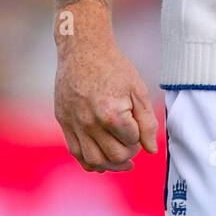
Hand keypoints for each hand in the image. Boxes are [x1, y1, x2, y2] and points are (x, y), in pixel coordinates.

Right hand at [54, 9, 158, 172]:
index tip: (139, 127)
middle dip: (128, 153)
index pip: (132, 141)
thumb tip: (151, 150)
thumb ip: (147, 122)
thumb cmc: (114, 67)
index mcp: (111, 113)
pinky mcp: (64, 123)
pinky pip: (76, 153)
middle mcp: (90, 123)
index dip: (139, 137)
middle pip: (114, 155)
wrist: (83, 50)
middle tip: (133, 143)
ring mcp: (74, 124)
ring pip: (94, 161)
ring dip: (111, 165)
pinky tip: (102, 160)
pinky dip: (90, 162)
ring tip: (122, 160)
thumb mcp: (138, 90)